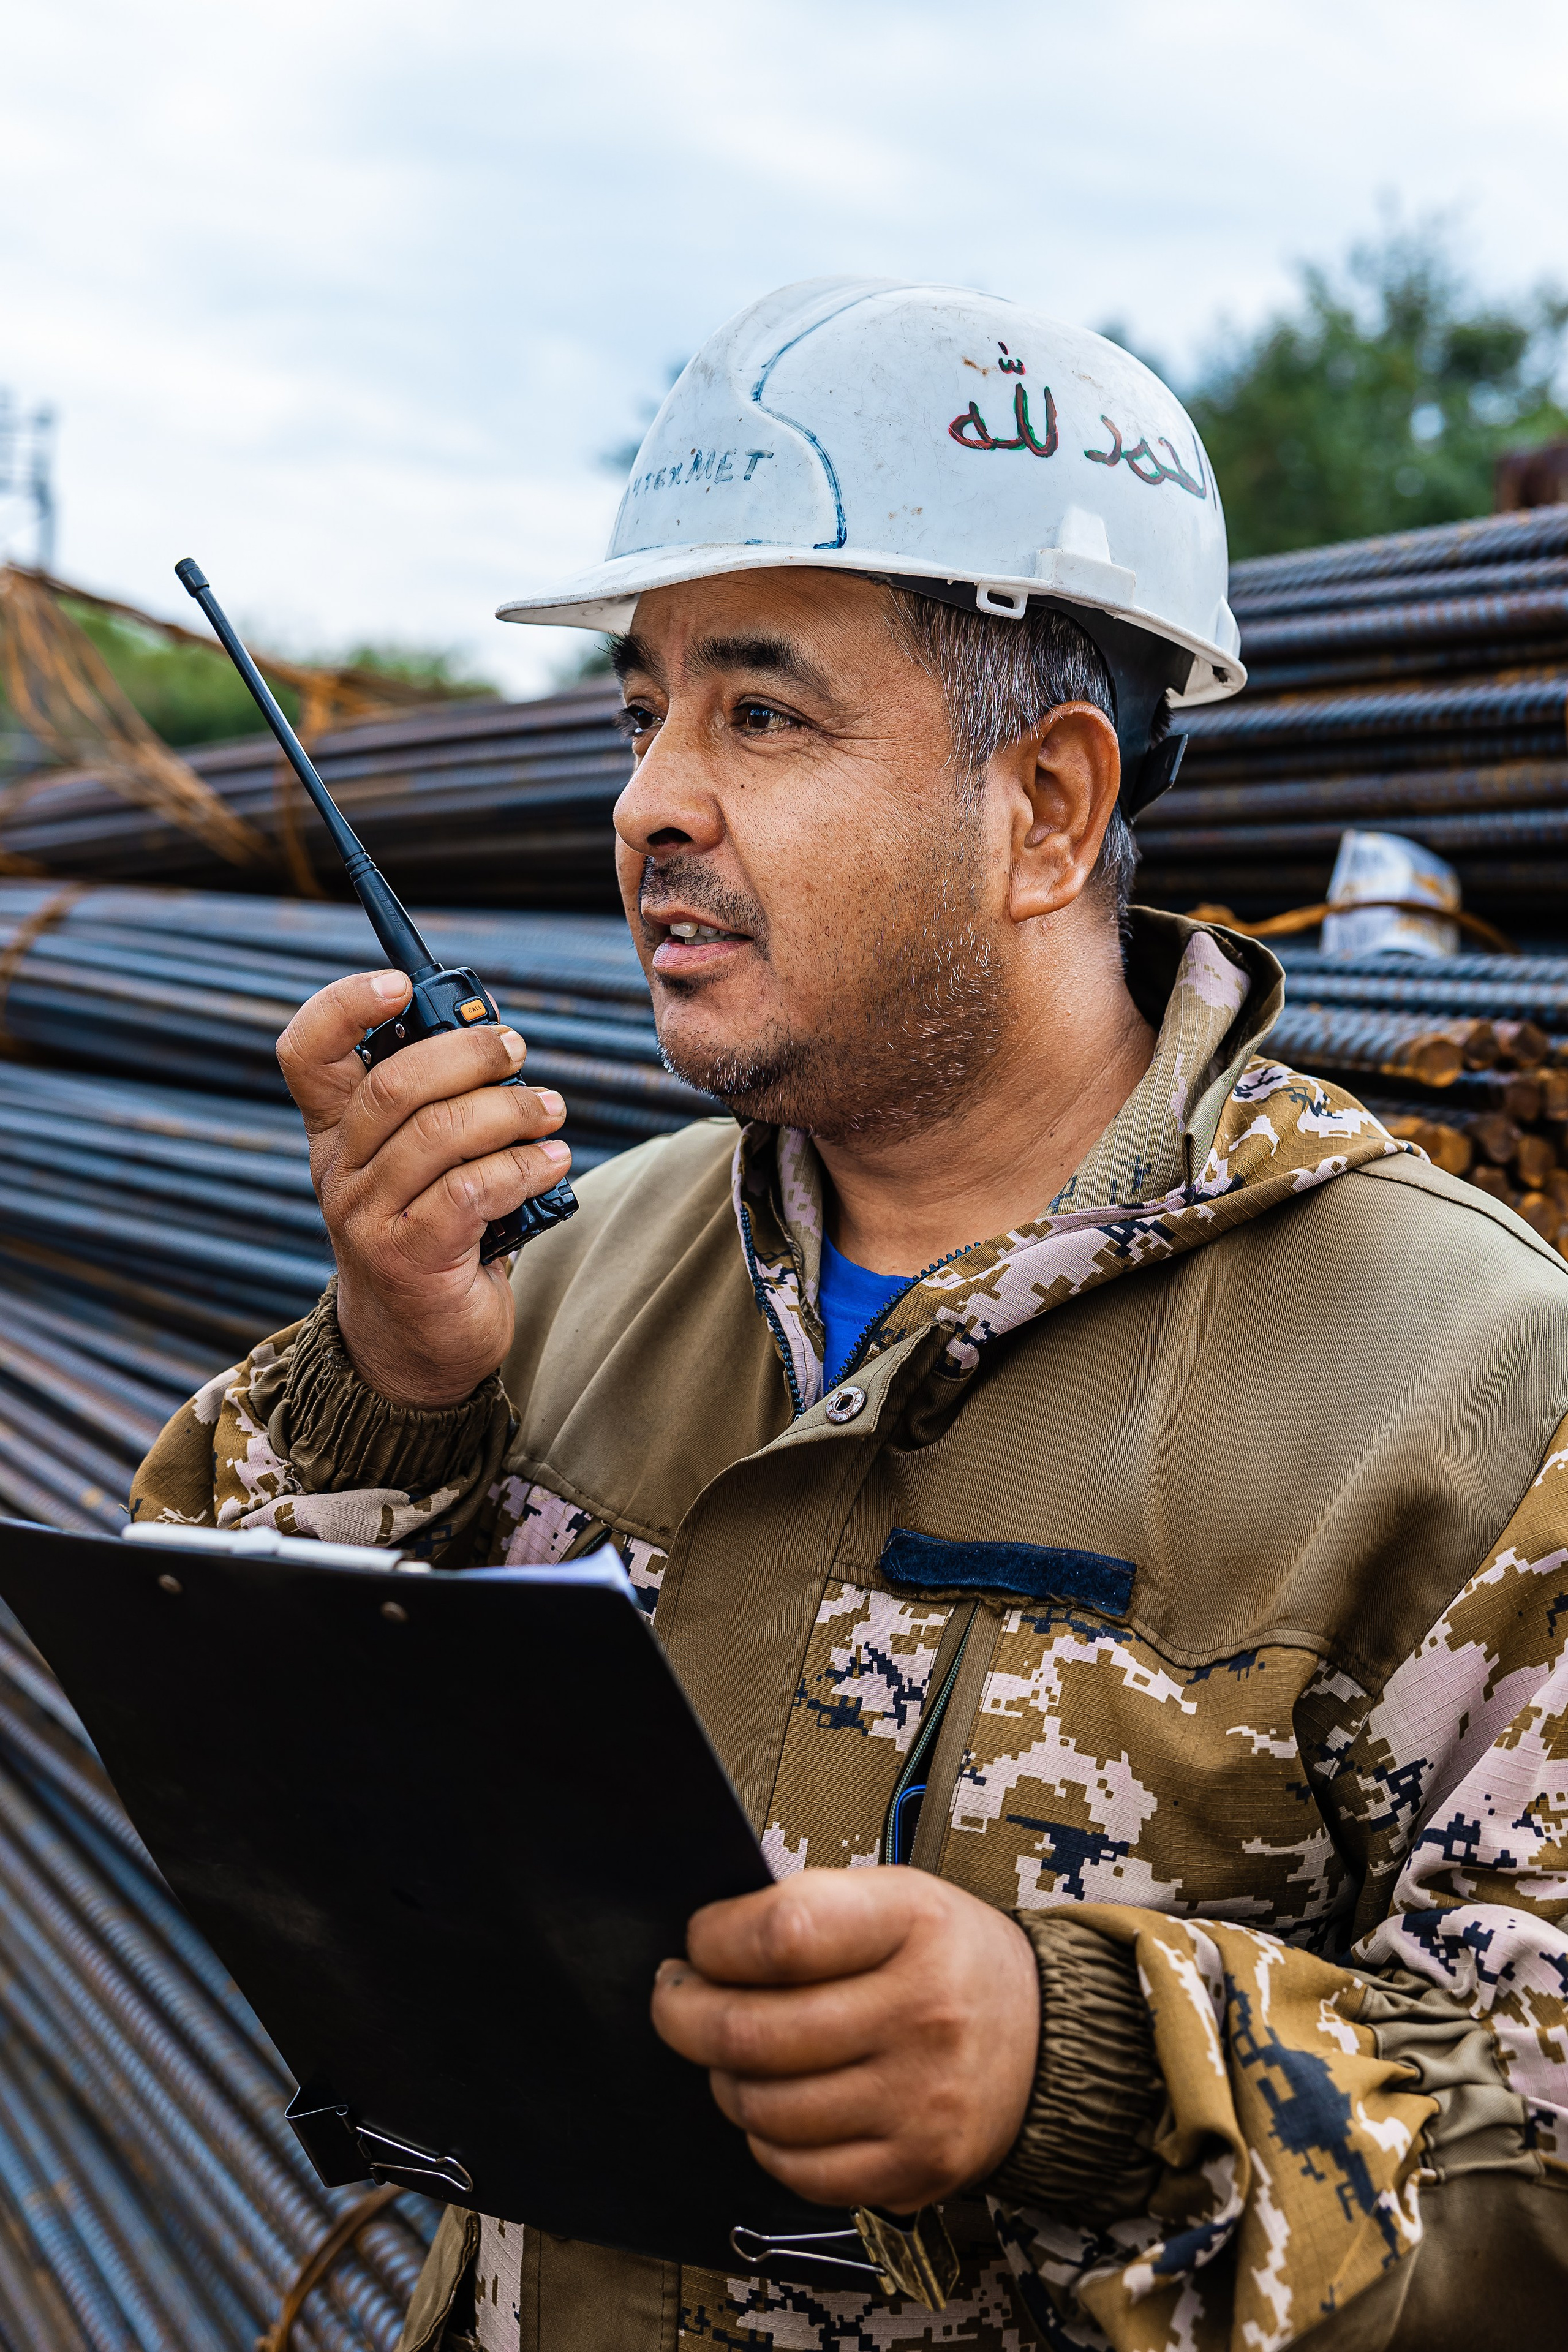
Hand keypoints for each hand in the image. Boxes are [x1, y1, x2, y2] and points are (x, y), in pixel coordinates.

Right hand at [276, 970, 571, 1406]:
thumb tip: (497, 1040)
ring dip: (510, 1112)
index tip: (399, 985)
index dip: (344, 1005)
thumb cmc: (435, 1235)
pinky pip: (471, 1191)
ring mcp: (367, 1218)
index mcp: (334, 1133)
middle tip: (515, 1049)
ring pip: (440, 1136)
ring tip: (550, 1113)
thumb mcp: (422, 1164)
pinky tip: (552, 1163)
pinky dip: (523, 1167)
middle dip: (467, 1053)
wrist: (416, 1347)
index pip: (305, 1052)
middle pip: (393, 1085)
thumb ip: (441, 1105)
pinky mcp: (409, 1259)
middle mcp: (339, 1171)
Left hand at [651, 1867, 1038, 2212]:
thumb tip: (706, 1946)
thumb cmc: (950, 1957)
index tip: (699, 1943)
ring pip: (762, 2107)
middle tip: (676, 1998)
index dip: (714, 1942)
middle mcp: (923, 2015)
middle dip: (684, 2016)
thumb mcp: (896, 1897)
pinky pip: (797, 2170)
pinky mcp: (916, 2169)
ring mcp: (920, 2103)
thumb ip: (808, 1909)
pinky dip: (765, 2138)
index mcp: (913, 1925)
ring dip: (723, 2079)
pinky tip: (775, 2102)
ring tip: (733, 2052)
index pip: (781, 1936)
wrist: (1049, 2039)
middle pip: (752, 2032)